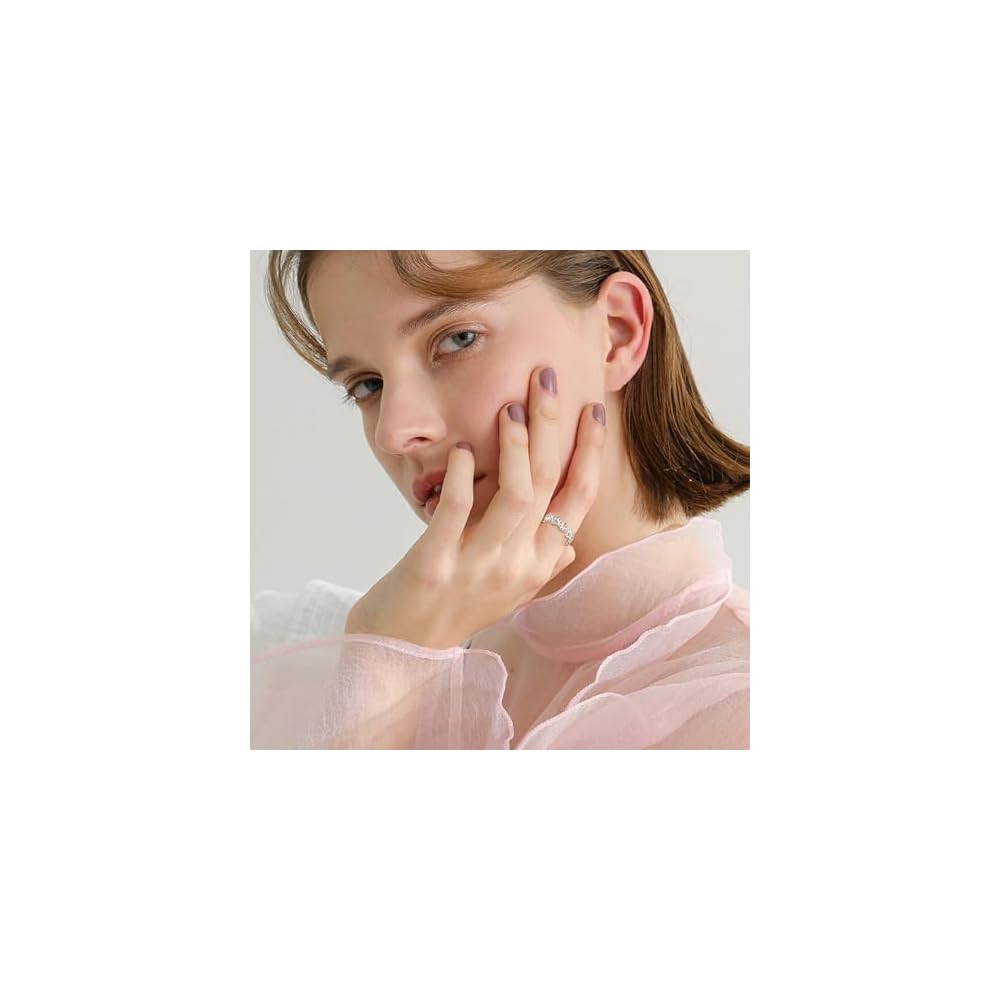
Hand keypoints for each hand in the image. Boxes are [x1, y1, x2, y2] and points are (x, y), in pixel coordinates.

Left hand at [344, 365, 606, 648]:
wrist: (402, 650)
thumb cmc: (456, 606)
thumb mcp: (509, 586)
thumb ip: (538, 556)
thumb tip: (565, 533)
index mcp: (540, 564)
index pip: (579, 500)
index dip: (589, 453)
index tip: (593, 410)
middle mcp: (519, 566)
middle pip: (548, 483)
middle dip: (553, 425)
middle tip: (547, 378)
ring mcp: (479, 567)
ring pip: (515, 494)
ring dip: (515, 444)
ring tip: (511, 406)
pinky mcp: (435, 566)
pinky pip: (456, 510)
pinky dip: (462, 475)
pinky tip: (462, 449)